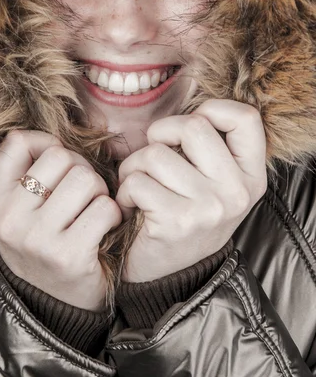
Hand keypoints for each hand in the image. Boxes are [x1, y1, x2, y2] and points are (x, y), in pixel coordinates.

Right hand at [0, 130, 121, 310]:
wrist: (51, 304)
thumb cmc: (41, 243)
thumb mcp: (17, 210)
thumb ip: (27, 172)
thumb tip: (56, 138)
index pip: (17, 142)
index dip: (46, 143)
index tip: (57, 164)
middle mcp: (8, 219)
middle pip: (60, 157)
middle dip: (80, 169)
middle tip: (82, 193)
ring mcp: (37, 239)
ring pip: (85, 179)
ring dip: (98, 191)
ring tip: (92, 209)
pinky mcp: (69, 255)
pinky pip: (105, 208)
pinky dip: (112, 214)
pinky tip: (103, 228)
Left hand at [116, 100, 266, 282]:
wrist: (170, 278)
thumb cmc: (185, 217)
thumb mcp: (214, 185)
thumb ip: (210, 148)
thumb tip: (187, 98)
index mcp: (250, 177)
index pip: (244, 119)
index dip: (212, 110)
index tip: (188, 129)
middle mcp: (236, 191)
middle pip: (193, 127)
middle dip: (160, 135)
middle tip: (152, 157)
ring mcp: (209, 207)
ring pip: (156, 154)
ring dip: (135, 167)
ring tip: (139, 187)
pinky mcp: (176, 221)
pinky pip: (137, 181)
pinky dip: (126, 191)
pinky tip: (133, 207)